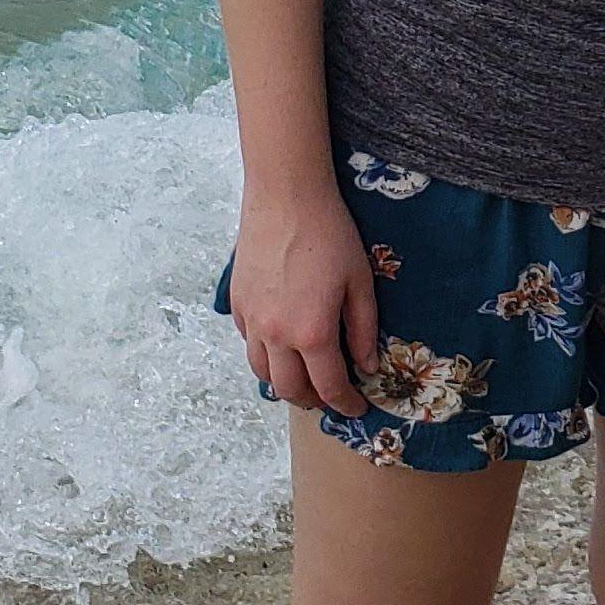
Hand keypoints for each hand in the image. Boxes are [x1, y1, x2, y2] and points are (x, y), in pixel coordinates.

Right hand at [228, 189, 381, 419]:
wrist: (285, 196)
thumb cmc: (330, 234)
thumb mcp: (360, 282)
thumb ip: (363, 330)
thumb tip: (367, 366)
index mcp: (312, 333)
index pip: (330, 387)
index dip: (346, 404)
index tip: (358, 408)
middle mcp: (276, 335)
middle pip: (290, 389)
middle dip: (313, 401)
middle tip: (331, 396)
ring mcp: (251, 320)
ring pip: (261, 372)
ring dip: (284, 383)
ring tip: (303, 379)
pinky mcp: (237, 303)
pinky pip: (248, 343)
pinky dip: (265, 354)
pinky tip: (280, 344)